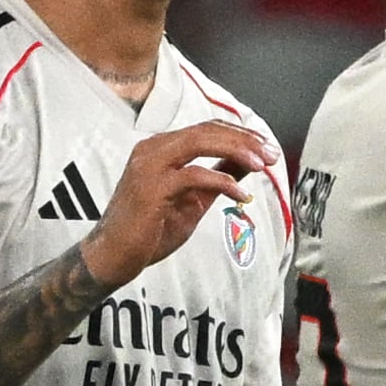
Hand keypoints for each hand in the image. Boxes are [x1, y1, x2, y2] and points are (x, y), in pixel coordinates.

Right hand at [86, 121, 270, 283]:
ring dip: (236, 151)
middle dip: (244, 139)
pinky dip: (223, 183)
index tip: (265, 147)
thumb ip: (217, 178)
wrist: (114, 256)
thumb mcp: (193, 200)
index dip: (239, 134)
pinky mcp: (152, 187)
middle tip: (271, 153)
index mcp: (160, 149)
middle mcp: (152, 150)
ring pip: (200, 142)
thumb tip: (248, 162)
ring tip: (261, 164)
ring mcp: (150, 165)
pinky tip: (241, 196)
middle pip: (206, 130)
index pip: (206, 129)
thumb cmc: (150, 231)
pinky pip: (194, 175)